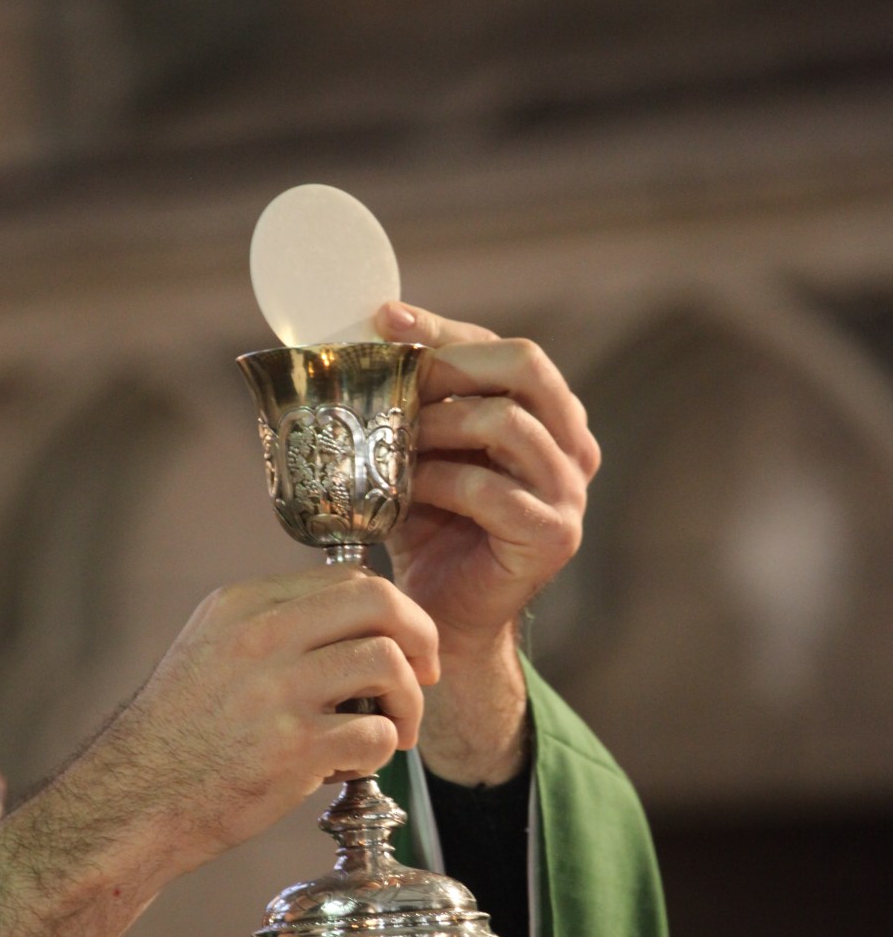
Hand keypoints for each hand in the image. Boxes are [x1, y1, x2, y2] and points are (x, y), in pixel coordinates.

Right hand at [109, 565, 438, 866]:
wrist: (133, 801)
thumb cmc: (177, 737)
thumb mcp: (210, 650)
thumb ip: (273, 630)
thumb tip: (353, 625)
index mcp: (242, 605)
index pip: (347, 578)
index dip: (394, 608)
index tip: (405, 642)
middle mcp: (261, 637)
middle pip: (379, 602)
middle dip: (420, 637)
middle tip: (425, 673)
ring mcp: (279, 691)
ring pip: (388, 663)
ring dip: (408, 702)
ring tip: (392, 731)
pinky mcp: (293, 747)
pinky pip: (375, 732)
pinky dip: (379, 751)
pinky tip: (351, 765)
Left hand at [374, 301, 599, 783]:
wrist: (442, 617)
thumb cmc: (430, 526)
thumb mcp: (420, 448)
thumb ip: (414, 398)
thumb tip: (363, 333)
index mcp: (551, 415)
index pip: (505, 349)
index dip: (444, 328)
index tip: (384, 319)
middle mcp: (574, 445)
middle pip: (527, 366)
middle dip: (450, 362)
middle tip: (395, 375)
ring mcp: (571, 492)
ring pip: (508, 422)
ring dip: (438, 422)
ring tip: (391, 437)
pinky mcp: (553, 536)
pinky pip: (492, 489)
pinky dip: (439, 480)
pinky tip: (402, 487)